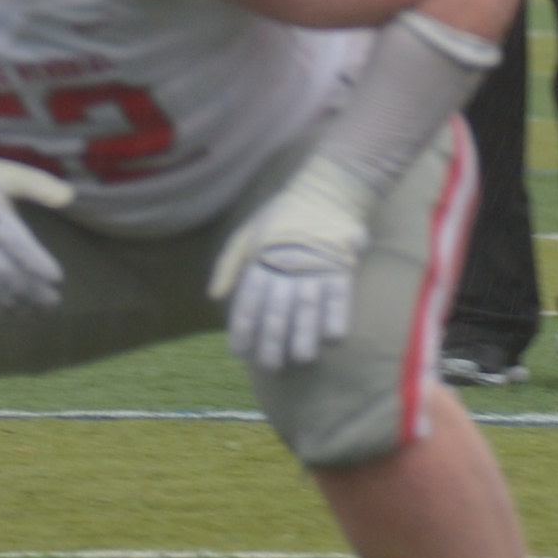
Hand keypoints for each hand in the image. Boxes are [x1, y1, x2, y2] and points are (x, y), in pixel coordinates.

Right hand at [0, 137, 79, 311]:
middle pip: (4, 269)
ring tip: (35, 310)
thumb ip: (38, 185)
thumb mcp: (6, 172)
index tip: (58, 277)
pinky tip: (6, 310)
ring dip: (12, 300)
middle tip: (54, 301)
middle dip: (30, 288)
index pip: (15, 241)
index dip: (36, 261)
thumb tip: (71, 196)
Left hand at [210, 155, 373, 369]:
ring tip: (300, 360)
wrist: (325, 191)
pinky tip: (332, 339)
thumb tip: (215, 296)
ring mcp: (315, 268)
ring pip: (306, 311)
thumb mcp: (247, 233)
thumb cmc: (282, 216)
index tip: (241, 352)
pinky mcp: (341, 267)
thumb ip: (229, 265)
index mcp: (260, 261)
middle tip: (271, 366)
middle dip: (271, 344)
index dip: (243, 331)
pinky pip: (339, 298)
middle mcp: (285, 268)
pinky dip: (336, 318)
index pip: (248, 303)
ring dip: (303, 339)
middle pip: (276, 313)